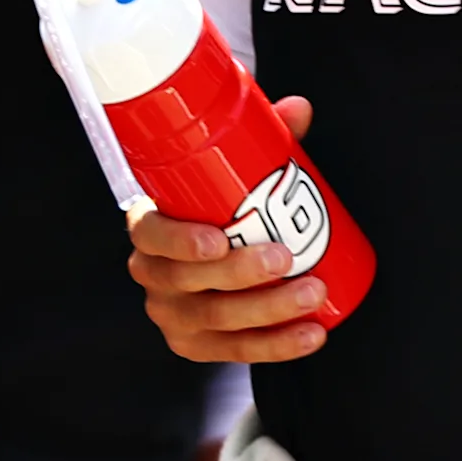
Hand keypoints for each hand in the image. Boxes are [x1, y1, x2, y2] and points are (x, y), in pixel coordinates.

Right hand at [126, 96, 333, 363]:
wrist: (212, 259)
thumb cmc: (218, 209)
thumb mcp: (232, 174)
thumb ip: (263, 139)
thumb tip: (299, 109)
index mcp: (147, 227)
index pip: (148, 235)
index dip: (178, 241)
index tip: (219, 239)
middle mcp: (152, 275)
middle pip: (186, 282)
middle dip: (240, 275)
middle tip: (287, 257)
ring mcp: (172, 315)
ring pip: (215, 320)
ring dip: (267, 310)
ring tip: (313, 293)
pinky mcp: (196, 345)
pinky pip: (233, 351)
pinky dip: (275, 347)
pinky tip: (311, 335)